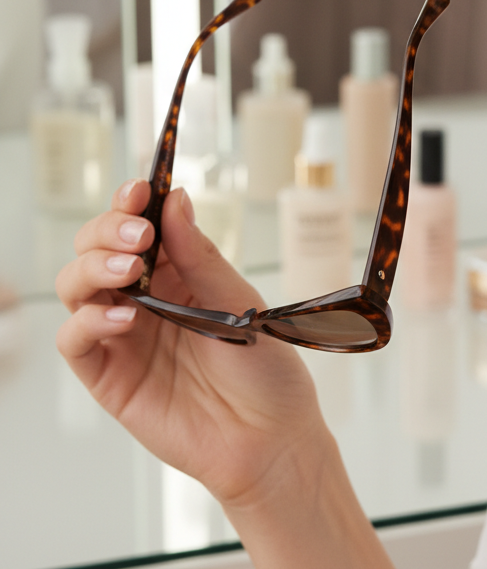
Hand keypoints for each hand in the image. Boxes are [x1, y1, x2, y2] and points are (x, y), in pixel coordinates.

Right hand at [55, 181, 327, 508]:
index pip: (141, 226)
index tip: (140, 188)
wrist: (270, 437)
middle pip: (97, 249)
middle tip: (139, 235)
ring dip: (93, 268)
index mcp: (179, 273)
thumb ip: (200, 255)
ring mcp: (123, 336)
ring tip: (127, 270)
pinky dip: (88, 320)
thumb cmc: (264, 368)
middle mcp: (145, 299)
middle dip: (108, 230)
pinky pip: (75, 341)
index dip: (133, 203)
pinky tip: (122, 316)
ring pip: (76, 287)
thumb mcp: (238, 302)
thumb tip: (176, 198)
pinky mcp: (109, 376)